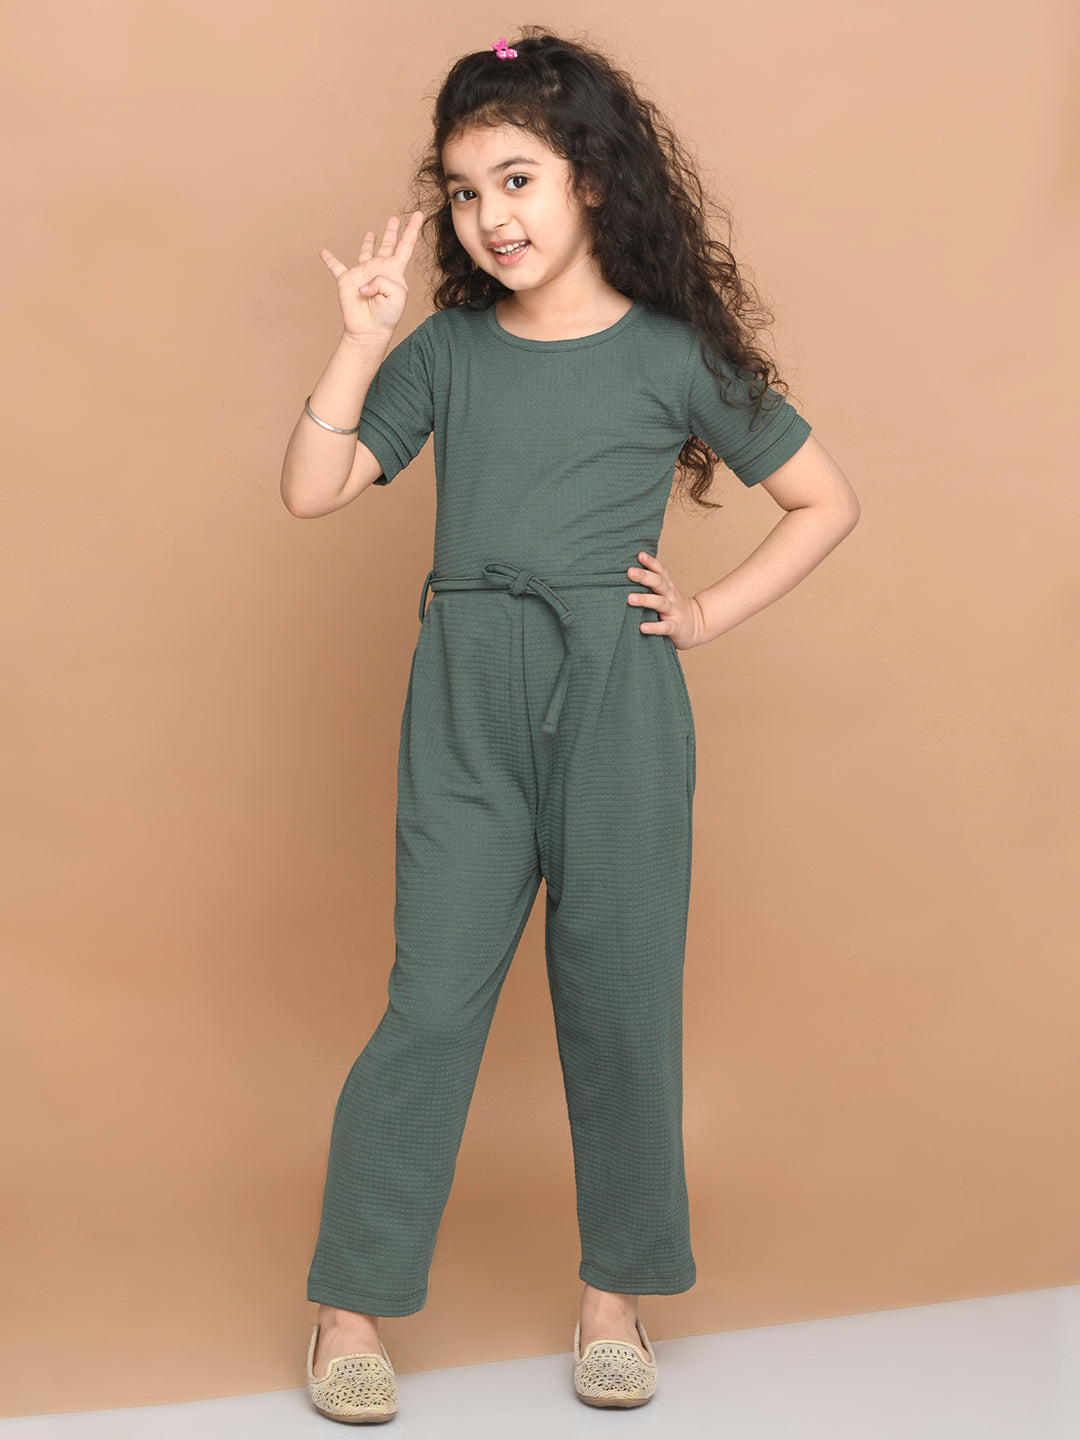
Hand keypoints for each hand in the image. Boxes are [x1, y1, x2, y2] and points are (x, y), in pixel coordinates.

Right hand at [320, 210, 425, 344]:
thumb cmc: (387, 315)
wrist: (369, 331)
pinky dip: (329, 259)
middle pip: (388, 245)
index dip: (412, 230)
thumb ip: (383, 280)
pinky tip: (323, 252)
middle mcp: (379, 268)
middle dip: (392, 231)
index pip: (405, 246)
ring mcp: (363, 273)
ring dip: (369, 243)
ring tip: (371, 234)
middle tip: (394, 218)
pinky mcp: (346, 280)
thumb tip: (363, 281)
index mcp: (394, 271)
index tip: (420, 214)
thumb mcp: (395, 294)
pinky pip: (336, 267)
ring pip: (366, 252)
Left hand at [626, 551, 705, 649]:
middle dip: (645, 577)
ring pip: (660, 603)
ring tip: (630, 598)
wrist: (699, 625)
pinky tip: (642, 627)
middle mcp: (671, 596)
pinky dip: (654, 627)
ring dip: (645, 600)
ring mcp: (674, 611)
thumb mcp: (667, 592)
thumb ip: (653, 584)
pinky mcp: (675, 627)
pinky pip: (665, 627)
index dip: (651, 562)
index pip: (661, 571)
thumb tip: (629, 573)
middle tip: (630, 572)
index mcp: (668, 587)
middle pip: (659, 583)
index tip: (640, 555)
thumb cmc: (675, 607)